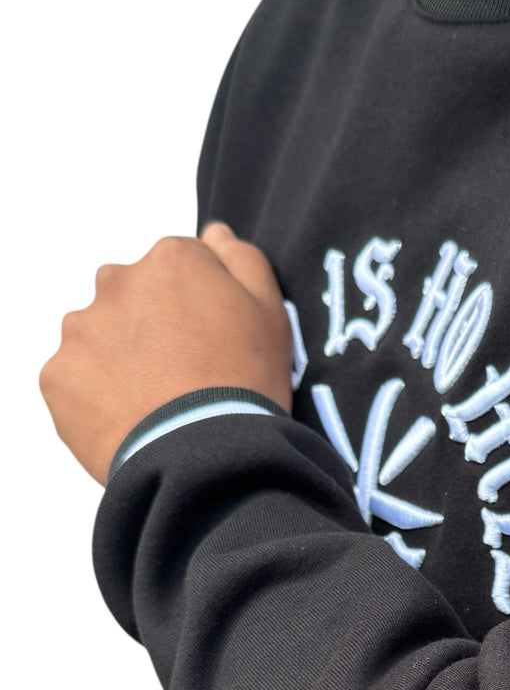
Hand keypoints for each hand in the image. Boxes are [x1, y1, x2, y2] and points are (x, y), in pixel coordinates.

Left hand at [39, 222, 293, 485]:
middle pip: (134, 298)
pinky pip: (76, 382)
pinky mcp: (58, 377)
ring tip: (156, 403)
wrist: (205, 456)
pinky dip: (98, 398)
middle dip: (154, 327)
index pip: (182, 269)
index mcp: (170, 261)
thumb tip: (214, 233)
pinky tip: (132, 421)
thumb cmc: (244, 383)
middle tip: (184, 376)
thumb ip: (243, 260)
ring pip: (101, 337)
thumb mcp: (271, 313)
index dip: (202, 308)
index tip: (215, 344)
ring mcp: (81, 331)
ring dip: (122, 360)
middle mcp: (116, 282)